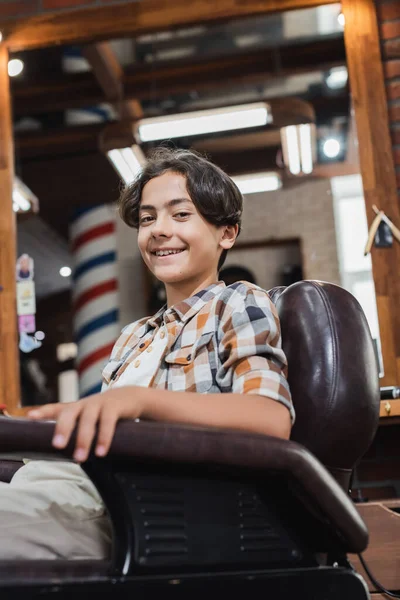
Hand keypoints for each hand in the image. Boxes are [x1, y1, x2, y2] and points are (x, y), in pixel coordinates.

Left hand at [27, 387, 144, 461]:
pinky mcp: (114, 406)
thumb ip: (76, 431)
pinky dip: (104, 437)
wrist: (131, 397)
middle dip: (62, 429)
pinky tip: (101, 451)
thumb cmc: (105, 413)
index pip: (56, 408)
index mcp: (76, 408)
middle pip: (69, 413)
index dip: (43, 412)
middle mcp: (84, 404)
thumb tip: (61, 455)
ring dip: (84, 439)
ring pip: (88, 420)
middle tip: (57, 445)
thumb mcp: (89, 418)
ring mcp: (99, 403)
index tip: (30, 417)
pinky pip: (108, 421)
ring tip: (80, 458)